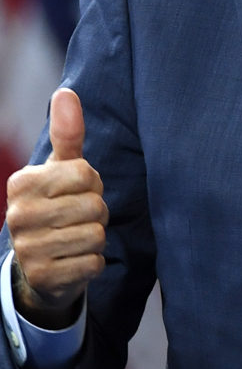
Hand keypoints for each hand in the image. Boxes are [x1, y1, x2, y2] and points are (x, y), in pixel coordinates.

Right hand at [5, 89, 106, 327]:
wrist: (42, 261)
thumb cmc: (57, 204)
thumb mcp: (61, 169)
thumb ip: (67, 133)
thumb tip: (67, 92)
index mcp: (21, 183)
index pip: (86, 174)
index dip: (92, 184)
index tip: (75, 192)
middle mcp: (17, 215)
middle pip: (95, 206)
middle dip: (97, 212)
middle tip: (78, 218)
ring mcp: (27, 248)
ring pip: (96, 235)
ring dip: (96, 237)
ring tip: (75, 236)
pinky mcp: (43, 276)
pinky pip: (94, 262)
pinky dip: (93, 262)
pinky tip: (74, 259)